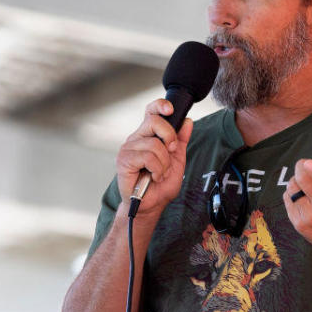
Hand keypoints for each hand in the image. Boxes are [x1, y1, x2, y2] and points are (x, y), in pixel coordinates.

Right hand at [116, 99, 192, 216]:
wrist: (151, 205)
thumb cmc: (160, 185)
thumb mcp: (177, 160)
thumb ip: (180, 141)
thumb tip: (187, 121)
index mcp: (147, 135)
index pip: (150, 112)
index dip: (160, 106)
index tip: (170, 110)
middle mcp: (136, 138)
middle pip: (154, 121)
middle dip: (169, 136)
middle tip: (171, 153)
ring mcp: (128, 148)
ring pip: (154, 144)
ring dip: (164, 163)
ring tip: (160, 173)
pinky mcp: (123, 160)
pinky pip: (147, 157)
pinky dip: (156, 169)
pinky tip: (153, 176)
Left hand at [282, 157, 311, 258]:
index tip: (307, 163)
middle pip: (303, 181)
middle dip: (300, 169)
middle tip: (304, 165)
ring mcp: (310, 217)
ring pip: (292, 188)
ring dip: (296, 180)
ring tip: (304, 182)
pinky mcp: (299, 224)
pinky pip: (288, 199)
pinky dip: (291, 193)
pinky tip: (301, 195)